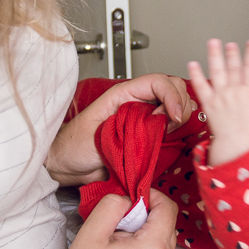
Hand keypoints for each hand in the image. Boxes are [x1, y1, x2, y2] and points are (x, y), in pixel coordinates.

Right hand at [47, 191, 176, 248]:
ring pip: (161, 242)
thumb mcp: (92, 231)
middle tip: (118, 216)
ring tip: (115, 238)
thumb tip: (127, 200)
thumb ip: (113, 205)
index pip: (169, 208)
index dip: (152, 195)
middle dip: (146, 214)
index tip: (131, 195)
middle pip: (167, 225)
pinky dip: (142, 248)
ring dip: (144, 231)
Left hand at [48, 74, 194, 185]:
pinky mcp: (149, 135)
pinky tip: (172, 137)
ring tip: (169, 132)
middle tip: (169, 126)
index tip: (172, 117)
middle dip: (179, 104)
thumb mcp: (98, 133)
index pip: (157, 82)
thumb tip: (157, 125)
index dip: (171, 96)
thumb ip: (127, 128)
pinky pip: (172, 126)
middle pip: (173, 87)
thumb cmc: (73, 146)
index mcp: (123, 94)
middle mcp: (137, 103)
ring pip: (176, 104)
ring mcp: (145, 118)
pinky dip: (180, 129)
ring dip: (181, 115)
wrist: (68, 165)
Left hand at [187, 39, 248, 165]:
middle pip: (234, 67)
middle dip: (232, 53)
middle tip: (231, 44)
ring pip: (217, 71)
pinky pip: (200, 86)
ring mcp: (220, 97)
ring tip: (213, 42)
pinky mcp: (208, 104)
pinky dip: (195, 75)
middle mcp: (235, 92)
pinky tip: (192, 64)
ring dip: (214, 56)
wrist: (236, 148)